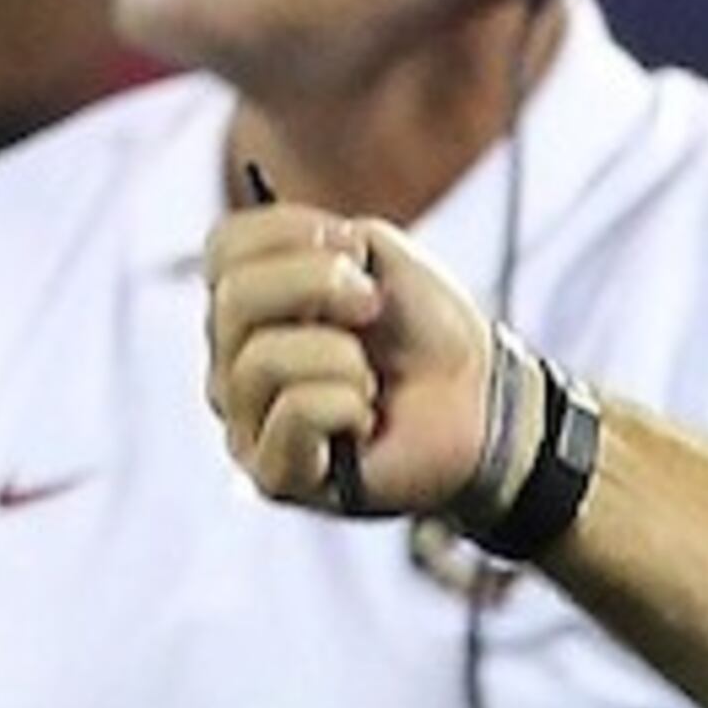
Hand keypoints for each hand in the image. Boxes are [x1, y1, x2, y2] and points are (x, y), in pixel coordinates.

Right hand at [203, 202, 496, 514]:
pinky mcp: (274, 473)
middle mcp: (231, 359)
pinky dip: (347, 405)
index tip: (356, 251)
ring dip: (343, 358)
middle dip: (319, 287)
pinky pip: (294, 413)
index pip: (224, 247)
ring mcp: (245, 419)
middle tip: (374, 307)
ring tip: (371, 380)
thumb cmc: (428, 335)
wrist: (483, 403)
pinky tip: (366, 421)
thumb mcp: (379, 256)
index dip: (293, 234)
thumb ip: (313, 239)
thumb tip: (288, 262)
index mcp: (249, 303)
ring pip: (262, 360)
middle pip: (233, 298)